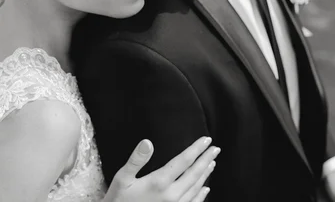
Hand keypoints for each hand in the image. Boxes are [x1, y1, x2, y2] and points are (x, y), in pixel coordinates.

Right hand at [103, 136, 219, 201]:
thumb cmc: (118, 200)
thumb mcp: (122, 179)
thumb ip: (136, 160)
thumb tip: (147, 142)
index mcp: (160, 182)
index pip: (184, 161)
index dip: (197, 149)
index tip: (207, 140)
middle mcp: (172, 195)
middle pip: (195, 173)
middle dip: (206, 159)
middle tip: (216, 149)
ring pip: (196, 188)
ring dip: (205, 174)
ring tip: (212, 163)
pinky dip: (202, 194)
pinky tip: (206, 189)